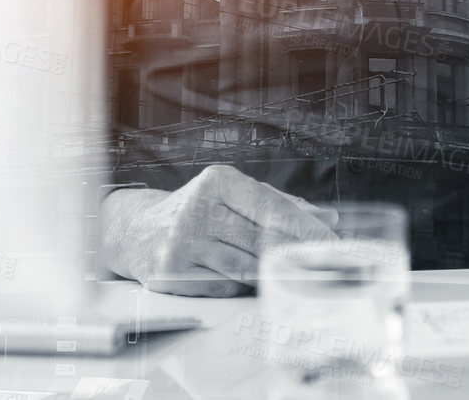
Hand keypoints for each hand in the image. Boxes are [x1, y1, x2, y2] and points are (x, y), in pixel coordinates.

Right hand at [99, 166, 333, 296]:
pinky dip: (240, 286)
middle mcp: (198, 209)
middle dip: (293, 254)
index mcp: (218, 181)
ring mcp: (183, 244)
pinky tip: (244, 279)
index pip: (272, 207)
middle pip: (263, 240)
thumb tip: (327, 219)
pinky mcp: (172, 274)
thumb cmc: (198, 211)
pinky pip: (224, 286)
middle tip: (317, 264)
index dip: (306, 228)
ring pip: (246, 267)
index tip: (331, 242)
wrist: (137, 231)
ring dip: (268, 272)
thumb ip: (279, 205)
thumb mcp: (233, 196)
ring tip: (283, 272)